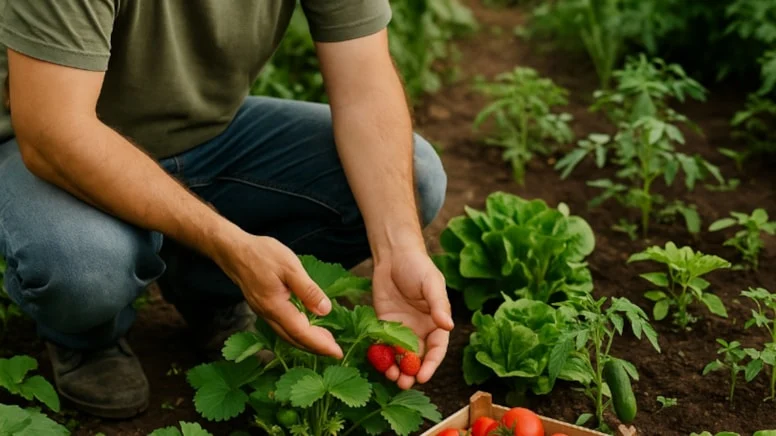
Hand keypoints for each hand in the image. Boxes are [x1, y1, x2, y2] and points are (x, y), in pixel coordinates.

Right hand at [215, 233, 342, 357]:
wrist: (233, 250)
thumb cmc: (262, 254)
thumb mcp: (290, 267)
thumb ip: (308, 290)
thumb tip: (325, 310)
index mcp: (276, 306)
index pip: (302, 333)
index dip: (321, 345)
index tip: (337, 353)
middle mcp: (268, 314)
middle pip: (294, 339)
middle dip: (316, 348)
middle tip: (336, 352)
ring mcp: (263, 312)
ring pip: (287, 335)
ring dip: (306, 342)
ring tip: (325, 342)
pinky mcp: (262, 307)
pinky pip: (281, 327)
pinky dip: (296, 332)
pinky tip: (305, 327)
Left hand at [372, 249, 453, 388]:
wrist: (394, 255)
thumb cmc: (418, 266)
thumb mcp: (431, 283)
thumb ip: (439, 305)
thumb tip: (448, 325)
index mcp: (436, 323)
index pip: (436, 350)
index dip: (431, 365)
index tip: (423, 376)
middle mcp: (420, 330)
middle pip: (417, 358)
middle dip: (411, 372)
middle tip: (404, 383)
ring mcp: (401, 329)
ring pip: (399, 356)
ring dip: (396, 368)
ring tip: (391, 377)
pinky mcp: (383, 325)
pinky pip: (383, 345)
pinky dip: (381, 356)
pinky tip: (378, 363)